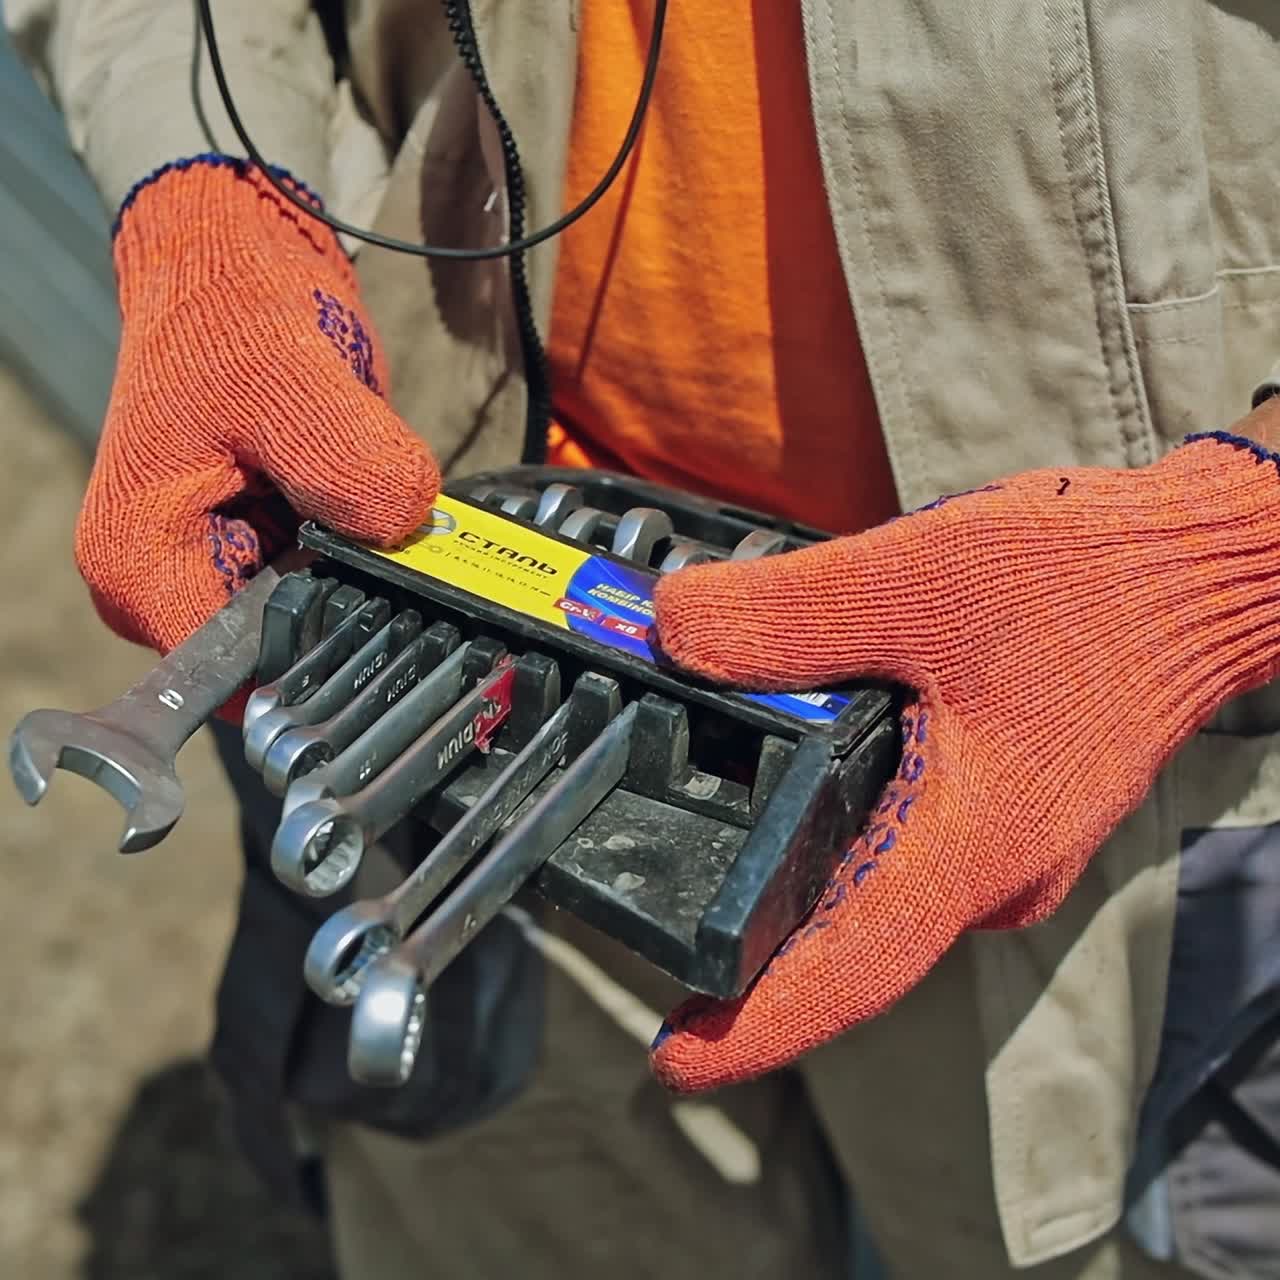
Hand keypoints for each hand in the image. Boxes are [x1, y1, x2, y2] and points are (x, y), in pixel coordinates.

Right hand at [77, 158, 436, 653]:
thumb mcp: (285, 380)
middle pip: (284, 651)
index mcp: (144, 567)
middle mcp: (172, 583)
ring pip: (317, 616)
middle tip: (400, 546)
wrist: (235, 263)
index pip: (241, 675)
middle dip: (352, 605)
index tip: (386, 611)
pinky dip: (365, 548)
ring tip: (381, 503)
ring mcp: (220, 566)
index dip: (324, 652)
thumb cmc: (224, 311)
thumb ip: (348, 465)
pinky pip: (332, 576)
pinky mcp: (263, 544)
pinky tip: (376, 499)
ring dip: (365, 573)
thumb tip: (405, 525)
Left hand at [649, 431, 1279, 1091]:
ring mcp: (1012, 842)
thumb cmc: (1091, 578)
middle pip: (852, 934)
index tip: (672, 1062)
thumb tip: (672, 629)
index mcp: (973, 843)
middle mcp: (995, 867)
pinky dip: (847, 824)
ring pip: (883, 884)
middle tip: (660, 935)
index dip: (752, 1026)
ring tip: (708, 856)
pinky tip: (800, 781)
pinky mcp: (1015, 803)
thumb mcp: (915, 578)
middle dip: (755, 947)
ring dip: (800, 876)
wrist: (1205, 567)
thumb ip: (786, 612)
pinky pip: (913, 840)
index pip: (846, 971)